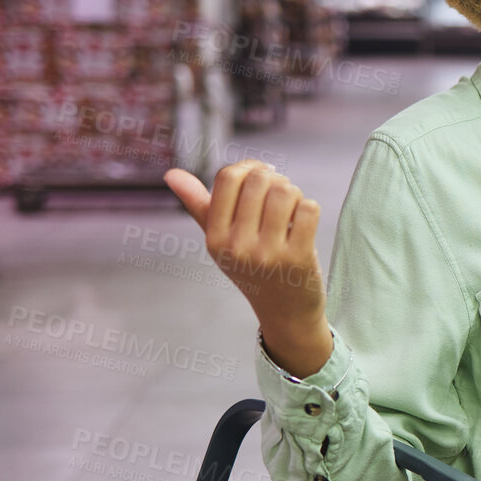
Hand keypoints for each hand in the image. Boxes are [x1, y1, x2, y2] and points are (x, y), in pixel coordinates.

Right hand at [164, 162, 332, 376]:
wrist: (284, 314)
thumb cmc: (252, 269)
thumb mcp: (220, 241)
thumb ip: (198, 206)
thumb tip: (171, 174)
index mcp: (215, 238)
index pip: (228, 177)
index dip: (249, 167)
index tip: (262, 175)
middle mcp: (237, 247)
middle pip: (259, 180)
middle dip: (275, 180)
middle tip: (280, 196)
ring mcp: (268, 254)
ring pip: (286, 191)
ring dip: (294, 194)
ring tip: (292, 209)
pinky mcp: (299, 258)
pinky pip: (308, 209)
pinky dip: (309, 209)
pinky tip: (303, 224)